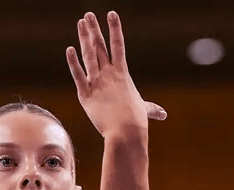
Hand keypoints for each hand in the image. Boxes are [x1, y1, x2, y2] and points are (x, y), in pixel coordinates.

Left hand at [66, 11, 165, 138]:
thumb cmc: (135, 122)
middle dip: (94, 29)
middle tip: (88, 15)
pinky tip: (69, 49)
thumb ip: (151, 109)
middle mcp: (109, 74)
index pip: (118, 45)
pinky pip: (78, 75)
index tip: (112, 13)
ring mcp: (96, 83)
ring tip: (81, 23)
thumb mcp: (143, 111)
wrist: (125, 132)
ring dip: (84, 38)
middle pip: (100, 46)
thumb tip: (164, 114)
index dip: (115, 28)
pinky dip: (73, 63)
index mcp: (122, 74)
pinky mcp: (85, 95)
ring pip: (89, 55)